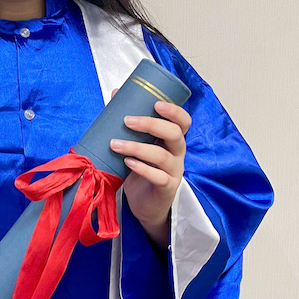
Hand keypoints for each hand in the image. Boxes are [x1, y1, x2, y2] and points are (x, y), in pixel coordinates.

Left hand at [109, 99, 191, 247]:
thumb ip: (129, 122)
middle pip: (175, 134)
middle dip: (152, 124)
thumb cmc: (140, 168)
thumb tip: (116, 94)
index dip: (174, 111)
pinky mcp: (166, 189)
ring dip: (137, 147)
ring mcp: (174, 172)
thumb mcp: (137, 143)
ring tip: (115, 144)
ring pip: (162, 156)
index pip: (183, 121)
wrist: (144, 204)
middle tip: (127, 121)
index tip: (156, 103)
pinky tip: (128, 163)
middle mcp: (177, 153)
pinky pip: (158, 177)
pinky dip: (142, 168)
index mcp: (172, 139)